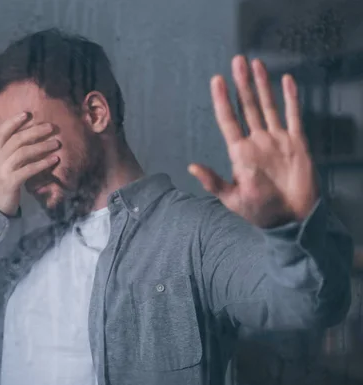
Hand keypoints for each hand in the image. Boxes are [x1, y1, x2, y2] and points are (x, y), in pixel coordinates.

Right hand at [0, 112, 59, 215]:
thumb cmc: (1, 177)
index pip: (3, 131)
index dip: (14, 121)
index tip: (28, 114)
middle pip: (17, 140)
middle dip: (35, 131)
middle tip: (51, 127)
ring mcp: (3, 170)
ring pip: (23, 153)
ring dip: (42, 146)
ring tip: (56, 143)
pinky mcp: (11, 182)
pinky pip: (29, 169)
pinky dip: (43, 163)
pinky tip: (54, 159)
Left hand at [188, 55, 318, 227]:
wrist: (291, 219)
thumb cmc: (259, 211)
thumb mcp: (231, 198)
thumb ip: (212, 181)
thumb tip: (190, 166)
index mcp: (240, 152)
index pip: (228, 120)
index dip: (222, 100)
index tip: (216, 80)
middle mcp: (257, 141)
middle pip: (247, 106)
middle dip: (242, 84)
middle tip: (237, 61)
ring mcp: (277, 140)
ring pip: (268, 106)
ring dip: (262, 85)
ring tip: (256, 64)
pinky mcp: (297, 144)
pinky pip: (294, 116)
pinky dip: (292, 99)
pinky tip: (287, 81)